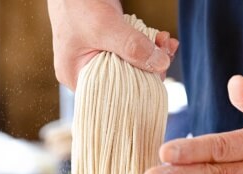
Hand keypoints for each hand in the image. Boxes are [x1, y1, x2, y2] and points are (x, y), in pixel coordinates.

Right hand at [47, 0, 178, 89]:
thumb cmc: (76, 3)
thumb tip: (161, 65)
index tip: (159, 72)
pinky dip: (147, 45)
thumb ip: (132, 47)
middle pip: (125, 80)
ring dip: (152, 54)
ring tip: (165, 42)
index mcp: (76, 77)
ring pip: (131, 65)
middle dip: (150, 68)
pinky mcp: (108, 44)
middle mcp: (86, 71)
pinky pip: (131, 52)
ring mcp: (97, 57)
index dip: (138, 88)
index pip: (113, 95)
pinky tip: (160, 38)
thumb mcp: (106, 26)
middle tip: (166, 52)